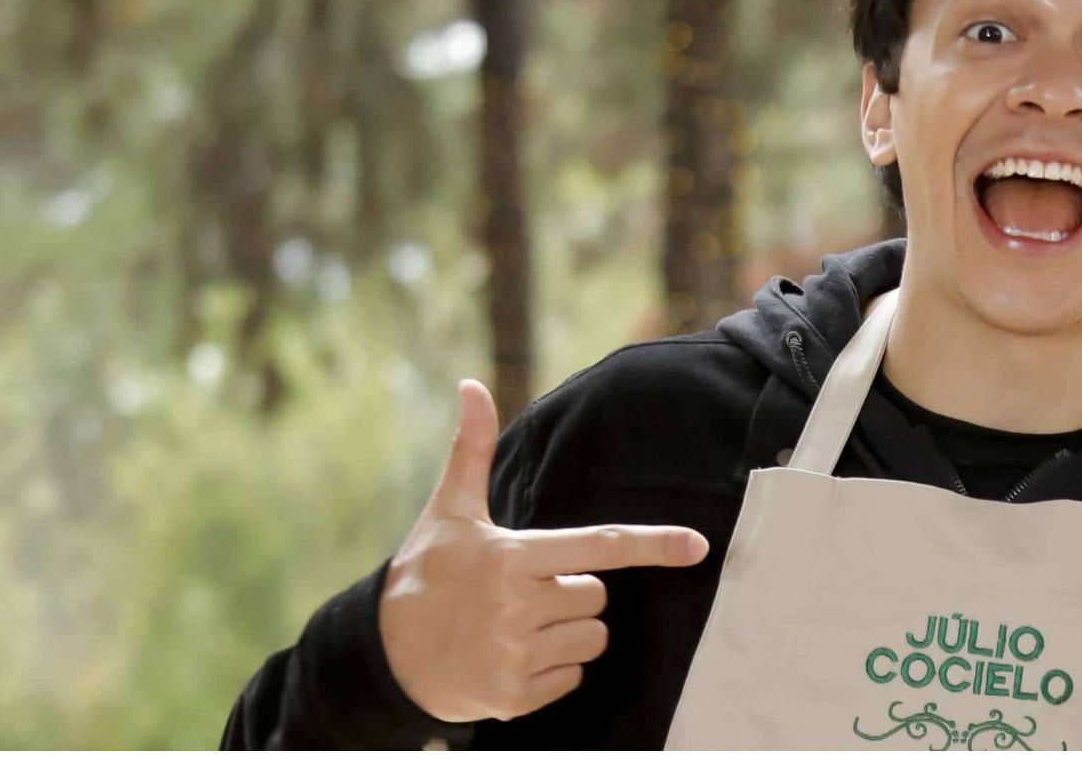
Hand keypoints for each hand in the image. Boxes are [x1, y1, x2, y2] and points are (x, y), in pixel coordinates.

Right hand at [379, 379, 710, 722]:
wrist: (383, 654)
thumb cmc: (427, 573)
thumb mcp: (449, 512)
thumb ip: (470, 450)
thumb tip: (471, 385)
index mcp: (511, 557)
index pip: (600, 546)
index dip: (653, 544)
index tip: (698, 546)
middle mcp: (517, 606)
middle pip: (597, 596)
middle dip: (572, 592)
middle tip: (522, 593)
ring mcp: (516, 654)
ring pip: (592, 638)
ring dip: (566, 633)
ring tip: (515, 626)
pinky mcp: (515, 697)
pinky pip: (573, 677)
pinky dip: (551, 671)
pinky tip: (510, 658)